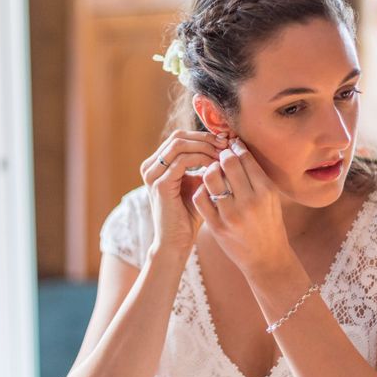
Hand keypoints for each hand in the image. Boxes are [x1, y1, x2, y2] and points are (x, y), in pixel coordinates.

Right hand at [140, 130, 226, 253]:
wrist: (177, 241)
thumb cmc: (190, 215)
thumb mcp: (198, 183)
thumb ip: (204, 164)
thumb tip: (224, 144)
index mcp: (157, 164)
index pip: (180, 137)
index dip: (204, 135)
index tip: (226, 141)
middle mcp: (150, 166)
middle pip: (179, 136)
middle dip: (205, 138)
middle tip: (226, 144)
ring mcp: (153, 175)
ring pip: (179, 145)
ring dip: (205, 147)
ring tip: (223, 154)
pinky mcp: (160, 185)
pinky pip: (182, 161)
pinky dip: (201, 159)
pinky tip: (216, 166)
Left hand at [191, 138, 292, 276]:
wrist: (267, 258)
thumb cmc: (269, 224)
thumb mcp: (271, 199)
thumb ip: (256, 176)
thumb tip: (238, 149)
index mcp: (266, 191)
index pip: (245, 157)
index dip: (235, 147)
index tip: (231, 145)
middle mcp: (250, 201)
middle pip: (227, 163)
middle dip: (221, 155)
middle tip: (219, 157)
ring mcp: (232, 214)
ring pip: (211, 177)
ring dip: (209, 170)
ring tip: (212, 172)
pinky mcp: (217, 226)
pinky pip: (201, 197)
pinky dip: (201, 189)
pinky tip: (207, 190)